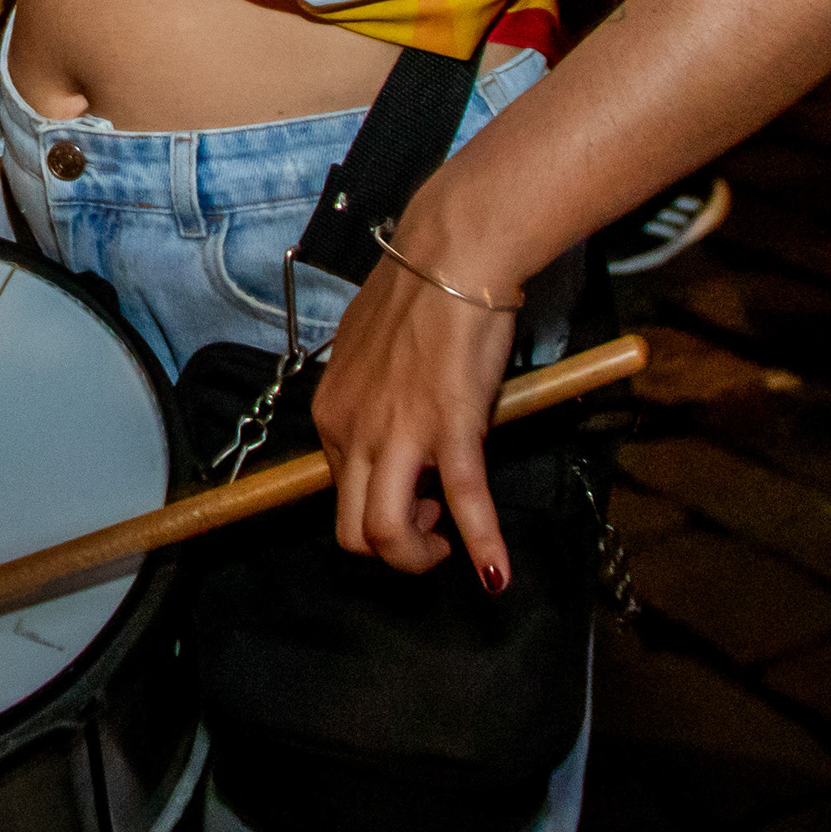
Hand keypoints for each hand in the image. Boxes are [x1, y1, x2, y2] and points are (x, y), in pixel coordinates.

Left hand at [308, 222, 519, 578]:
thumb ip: (371, 402)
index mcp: (332, 414)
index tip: (413, 501)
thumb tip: (390, 428)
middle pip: (353, 529)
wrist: (450, 256)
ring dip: (418, 557)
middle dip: (392, 548)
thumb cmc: (417, 299)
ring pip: (385, 534)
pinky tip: (498, 575)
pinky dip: (483, 546)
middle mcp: (353, 431)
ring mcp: (398, 434)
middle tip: (429, 529)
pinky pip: (465, 504)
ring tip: (448, 547)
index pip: (339, 494)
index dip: (377, 511)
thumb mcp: (370, 356)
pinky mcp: (449, 429)